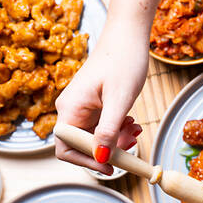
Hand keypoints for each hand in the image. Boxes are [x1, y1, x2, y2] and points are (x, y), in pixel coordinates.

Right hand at [55, 19, 147, 174]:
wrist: (128, 35)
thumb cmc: (123, 61)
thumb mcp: (119, 100)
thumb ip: (109, 130)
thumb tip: (101, 157)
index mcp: (70, 108)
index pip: (66, 148)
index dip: (87, 162)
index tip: (111, 167)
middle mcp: (70, 109)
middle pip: (82, 145)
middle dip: (108, 150)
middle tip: (132, 144)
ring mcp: (81, 107)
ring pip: (95, 137)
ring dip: (116, 140)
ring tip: (135, 130)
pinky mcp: (93, 104)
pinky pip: (102, 127)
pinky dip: (117, 129)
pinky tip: (132, 123)